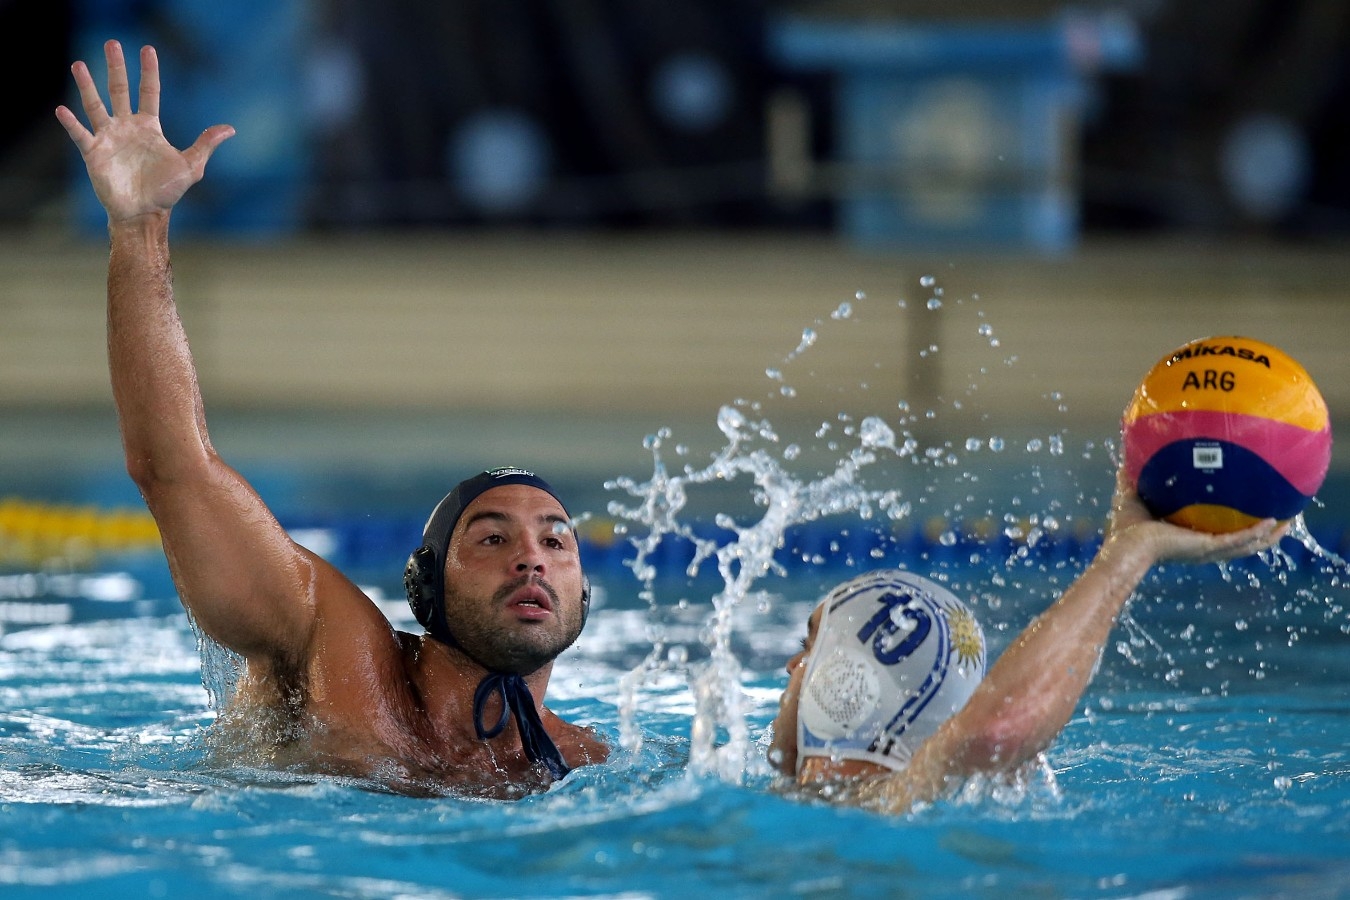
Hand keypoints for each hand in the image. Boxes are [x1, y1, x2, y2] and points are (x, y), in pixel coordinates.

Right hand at [55, 40, 233, 223]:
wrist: (144, 214)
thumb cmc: (167, 192)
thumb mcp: (191, 166)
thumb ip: (206, 144)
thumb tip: (230, 129)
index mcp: (149, 127)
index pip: (149, 92)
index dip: (149, 71)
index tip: (148, 49)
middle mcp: (127, 127)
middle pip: (119, 90)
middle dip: (116, 67)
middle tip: (111, 42)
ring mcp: (109, 138)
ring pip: (95, 105)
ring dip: (86, 86)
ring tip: (79, 65)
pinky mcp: (94, 153)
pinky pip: (80, 134)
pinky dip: (71, 123)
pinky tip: (62, 109)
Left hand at [1105, 465, 1287, 564]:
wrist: (1124, 548)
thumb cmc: (1124, 530)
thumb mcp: (1133, 496)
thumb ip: (1133, 477)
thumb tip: (1127, 454)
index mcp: (1191, 538)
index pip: (1220, 532)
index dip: (1238, 524)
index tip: (1252, 510)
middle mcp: (1203, 547)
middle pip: (1243, 542)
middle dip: (1263, 532)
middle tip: (1283, 516)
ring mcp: (1208, 550)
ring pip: (1249, 545)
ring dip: (1270, 535)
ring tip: (1290, 521)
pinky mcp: (1207, 548)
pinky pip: (1239, 541)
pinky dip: (1257, 533)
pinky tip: (1273, 522)